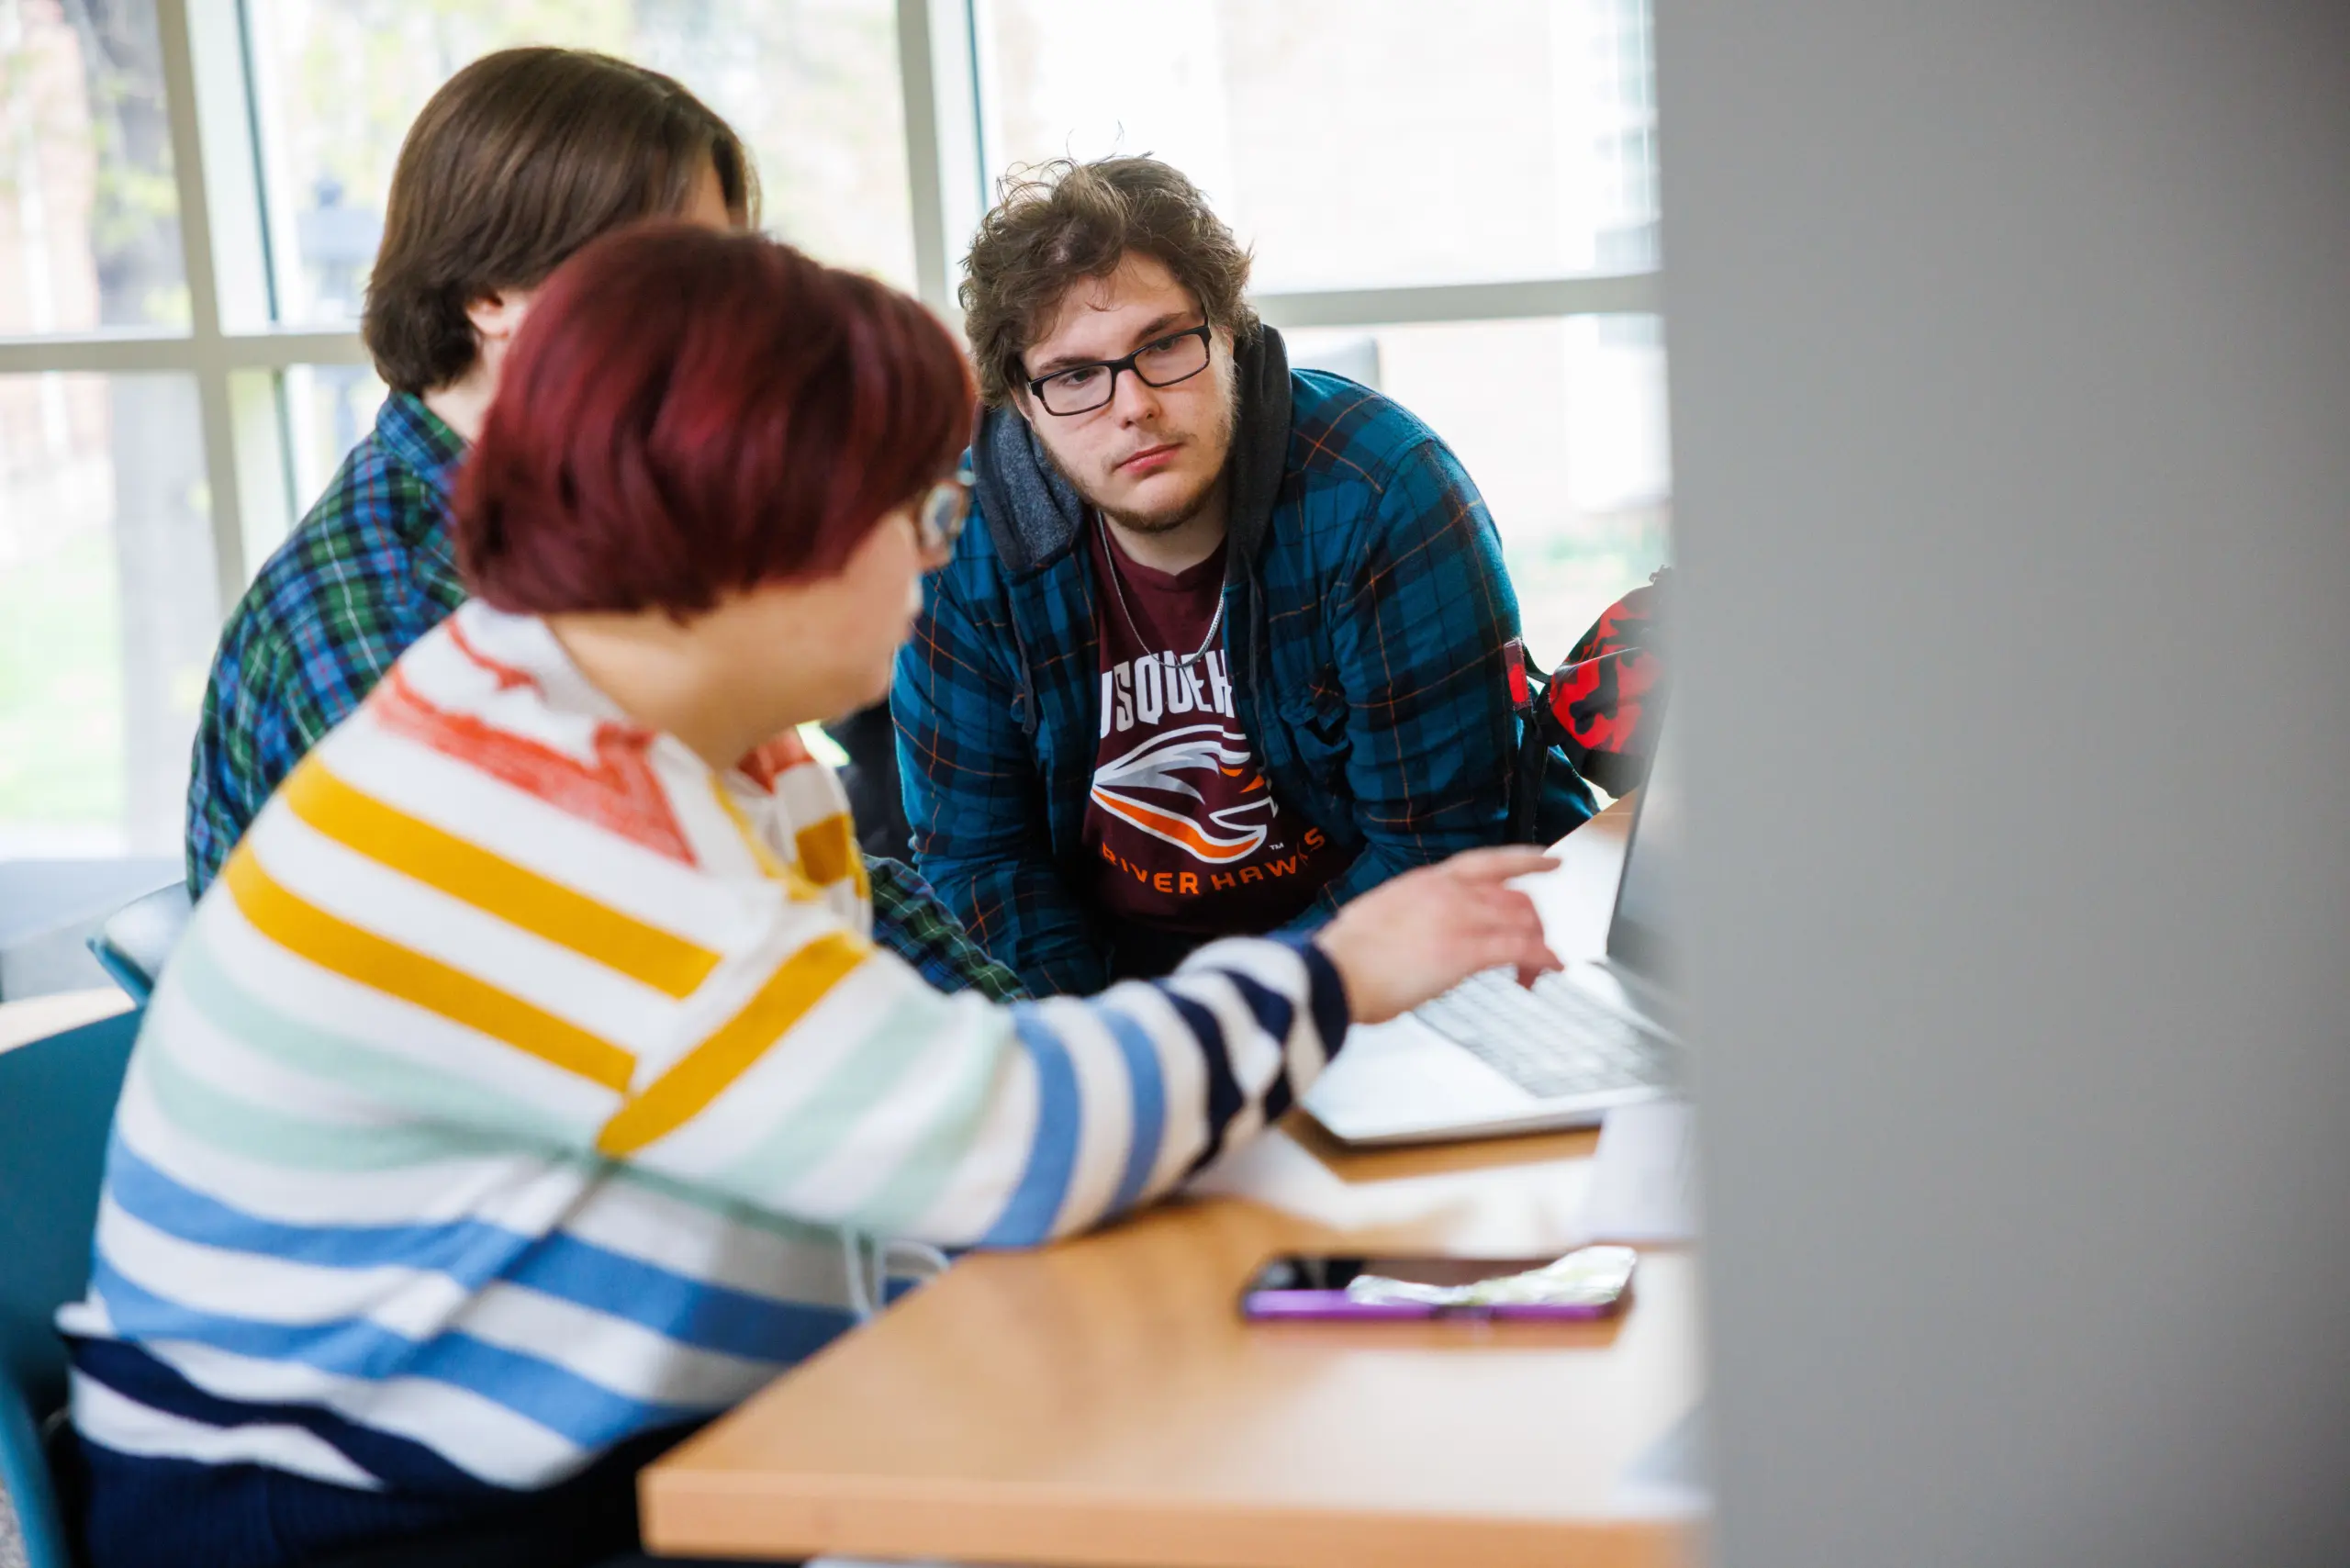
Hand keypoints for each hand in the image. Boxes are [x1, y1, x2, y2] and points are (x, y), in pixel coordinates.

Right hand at [1313, 846, 1563, 1024]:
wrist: (1334, 972)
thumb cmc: (1346, 955)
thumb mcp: (1380, 914)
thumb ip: (1409, 915)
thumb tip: (1417, 930)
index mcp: (1427, 881)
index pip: (1488, 862)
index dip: (1526, 859)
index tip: (1549, 861)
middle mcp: (1449, 892)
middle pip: (1515, 897)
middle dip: (1534, 923)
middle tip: (1536, 946)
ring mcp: (1460, 918)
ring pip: (1523, 921)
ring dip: (1539, 945)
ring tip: (1539, 970)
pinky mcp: (1466, 950)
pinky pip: (1521, 948)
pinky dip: (1543, 957)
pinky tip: (1549, 968)